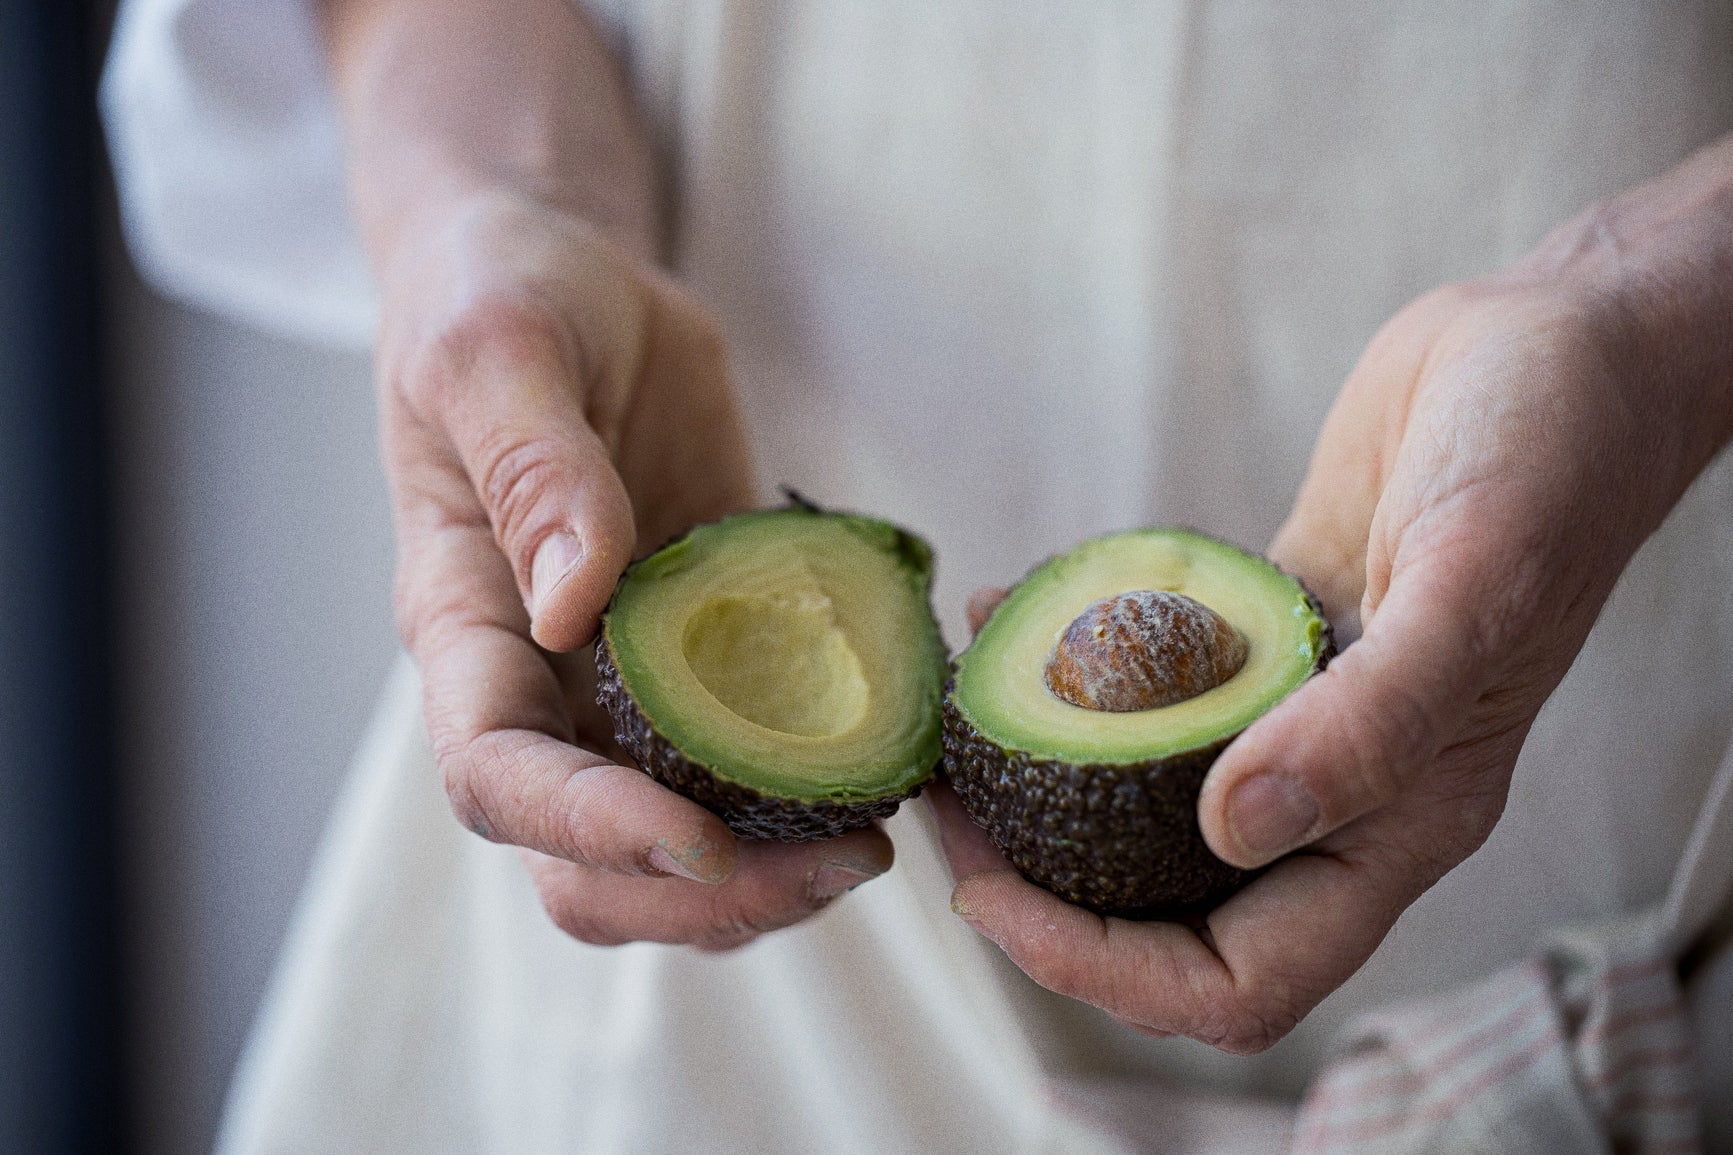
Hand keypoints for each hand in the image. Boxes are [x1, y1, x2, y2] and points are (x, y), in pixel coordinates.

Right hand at [377, 192, 891, 948]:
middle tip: (838, 862)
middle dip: (699, 894)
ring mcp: (628, 677)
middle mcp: (540, 680)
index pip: (497, 775)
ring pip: (674, 841)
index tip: (696, 839)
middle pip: (582, 860)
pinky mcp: (711, 652)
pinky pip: (755, 755)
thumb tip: (570, 608)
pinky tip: (898, 766)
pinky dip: (817, 788)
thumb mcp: (505, 350)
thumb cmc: (505, 294)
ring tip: (875, 839)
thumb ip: (535, 470)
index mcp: (465, 622)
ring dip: (768, 873)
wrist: (565, 278)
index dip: (587, 828)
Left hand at [934, 139, 1732, 1049]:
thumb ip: (1370, 723)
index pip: (1241, 975)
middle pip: (1170, 908)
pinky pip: (1150, 679)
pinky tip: (1009, 606)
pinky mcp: (1265, 635)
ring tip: (953, 710)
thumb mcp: (1472, 588)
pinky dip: (1074, 663)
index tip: (990, 892)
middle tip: (945, 805)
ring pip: (1147, 797)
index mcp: (1403, 820)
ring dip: (1043, 772)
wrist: (1563, 346)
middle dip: (1045, 887)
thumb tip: (1232, 831)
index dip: (1106, 967)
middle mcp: (1343, 788)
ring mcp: (1298, 711)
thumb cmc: (1550, 460)